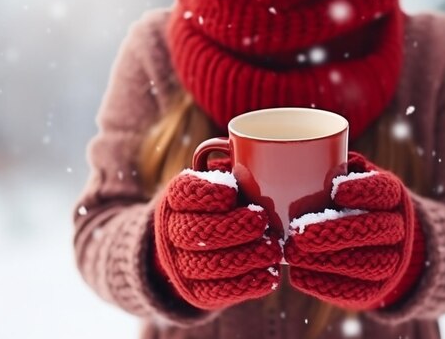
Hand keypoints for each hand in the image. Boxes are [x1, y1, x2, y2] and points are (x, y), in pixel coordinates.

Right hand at [154, 159, 281, 309]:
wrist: (193, 246)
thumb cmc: (224, 204)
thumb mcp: (224, 178)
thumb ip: (237, 163)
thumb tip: (258, 151)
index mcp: (178, 197)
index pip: (184, 193)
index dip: (206, 194)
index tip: (232, 192)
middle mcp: (171, 230)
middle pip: (195, 233)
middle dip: (231, 228)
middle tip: (262, 221)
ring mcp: (181, 264)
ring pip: (207, 265)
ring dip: (244, 258)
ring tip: (273, 250)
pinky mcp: (196, 292)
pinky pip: (217, 292)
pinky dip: (246, 285)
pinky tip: (269, 276)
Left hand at [284, 152, 423, 309]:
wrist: (380, 245)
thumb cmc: (346, 202)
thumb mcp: (346, 180)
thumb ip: (327, 167)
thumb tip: (283, 154)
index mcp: (390, 195)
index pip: (384, 190)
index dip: (363, 190)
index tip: (335, 189)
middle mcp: (399, 227)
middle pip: (376, 229)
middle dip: (337, 231)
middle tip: (299, 231)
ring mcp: (393, 260)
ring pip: (368, 263)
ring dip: (327, 260)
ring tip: (292, 253)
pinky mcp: (377, 289)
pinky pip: (357, 290)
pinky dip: (325, 283)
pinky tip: (299, 274)